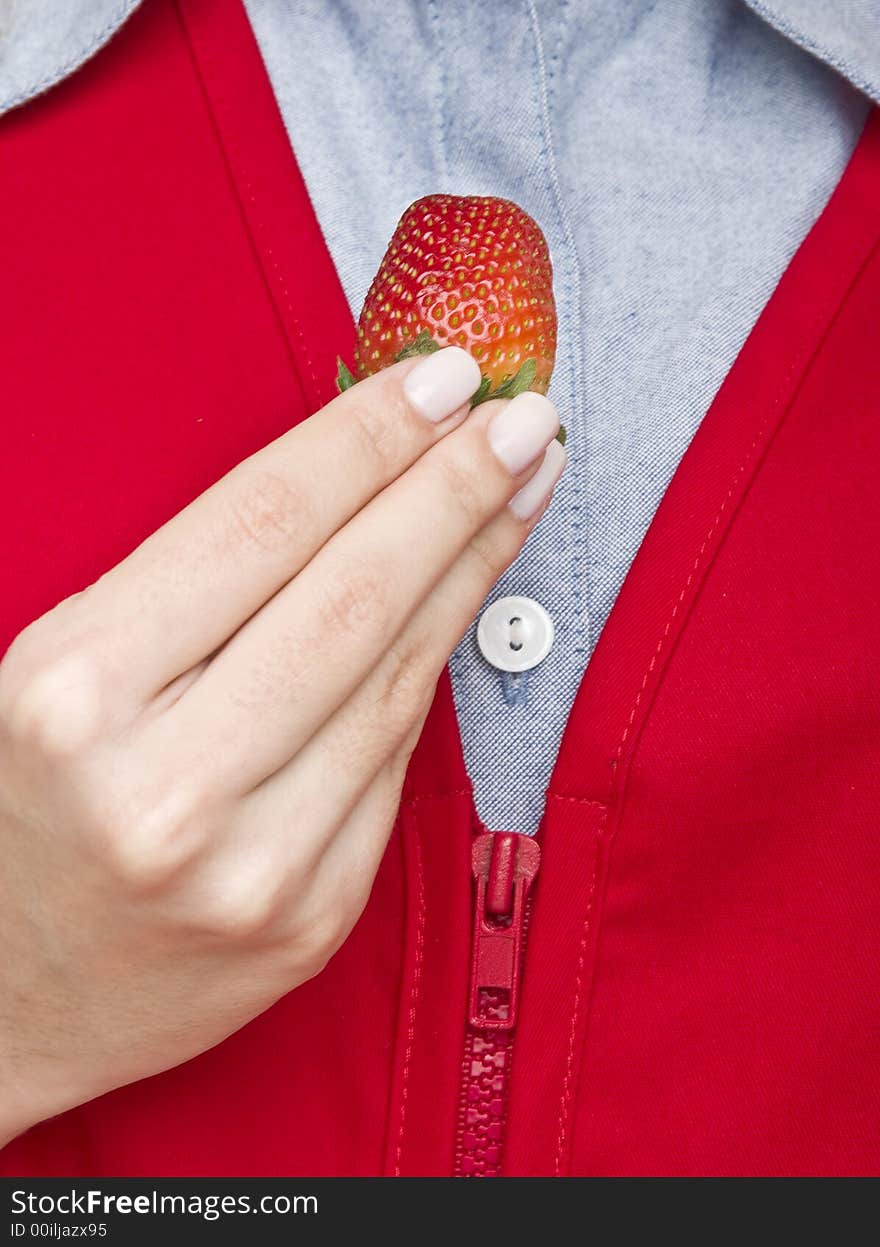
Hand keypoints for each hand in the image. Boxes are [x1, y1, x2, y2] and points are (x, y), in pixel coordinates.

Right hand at [0, 347, 564, 1143]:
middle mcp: (167, 784)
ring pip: (397, 676)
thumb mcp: (60, 670)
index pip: (261, 524)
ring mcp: (252, 863)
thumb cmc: (25, 804)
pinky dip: (434, 664)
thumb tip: (353, 484)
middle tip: (523, 418)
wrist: (3, 995)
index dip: (367, 439)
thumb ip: (192, 586)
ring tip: (522, 489)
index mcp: (77, 692)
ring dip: (473, 566)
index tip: (440, 379)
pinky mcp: (311, 917)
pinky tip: (466, 597)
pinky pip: (395, 760)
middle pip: (353, 594)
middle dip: (453, 489)